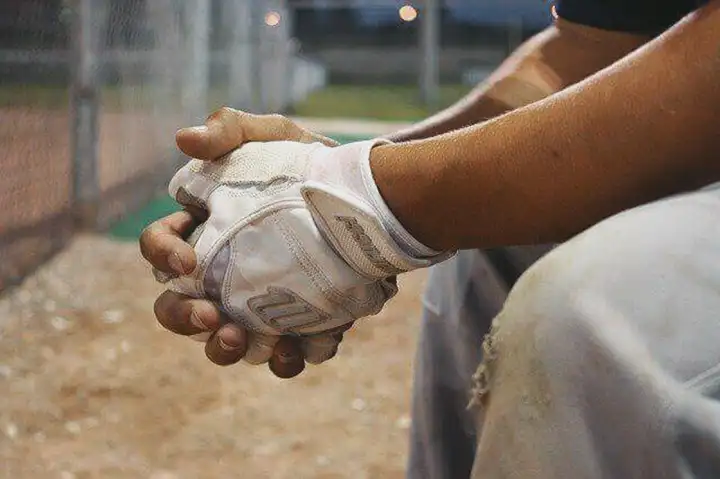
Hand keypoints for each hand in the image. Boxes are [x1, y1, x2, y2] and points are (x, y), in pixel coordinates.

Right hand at [162, 138, 451, 340]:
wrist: (366, 192)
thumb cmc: (309, 160)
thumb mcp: (273, 135)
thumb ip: (229, 130)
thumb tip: (182, 140)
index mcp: (202, 230)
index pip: (159, 247)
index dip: (162, 254)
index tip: (187, 259)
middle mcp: (221, 273)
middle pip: (178, 307)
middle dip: (185, 318)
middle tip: (210, 317)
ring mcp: (258, 302)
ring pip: (224, 339)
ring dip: (224, 348)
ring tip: (241, 339)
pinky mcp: (298, 321)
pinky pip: (283, 352)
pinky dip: (286, 357)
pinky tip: (296, 348)